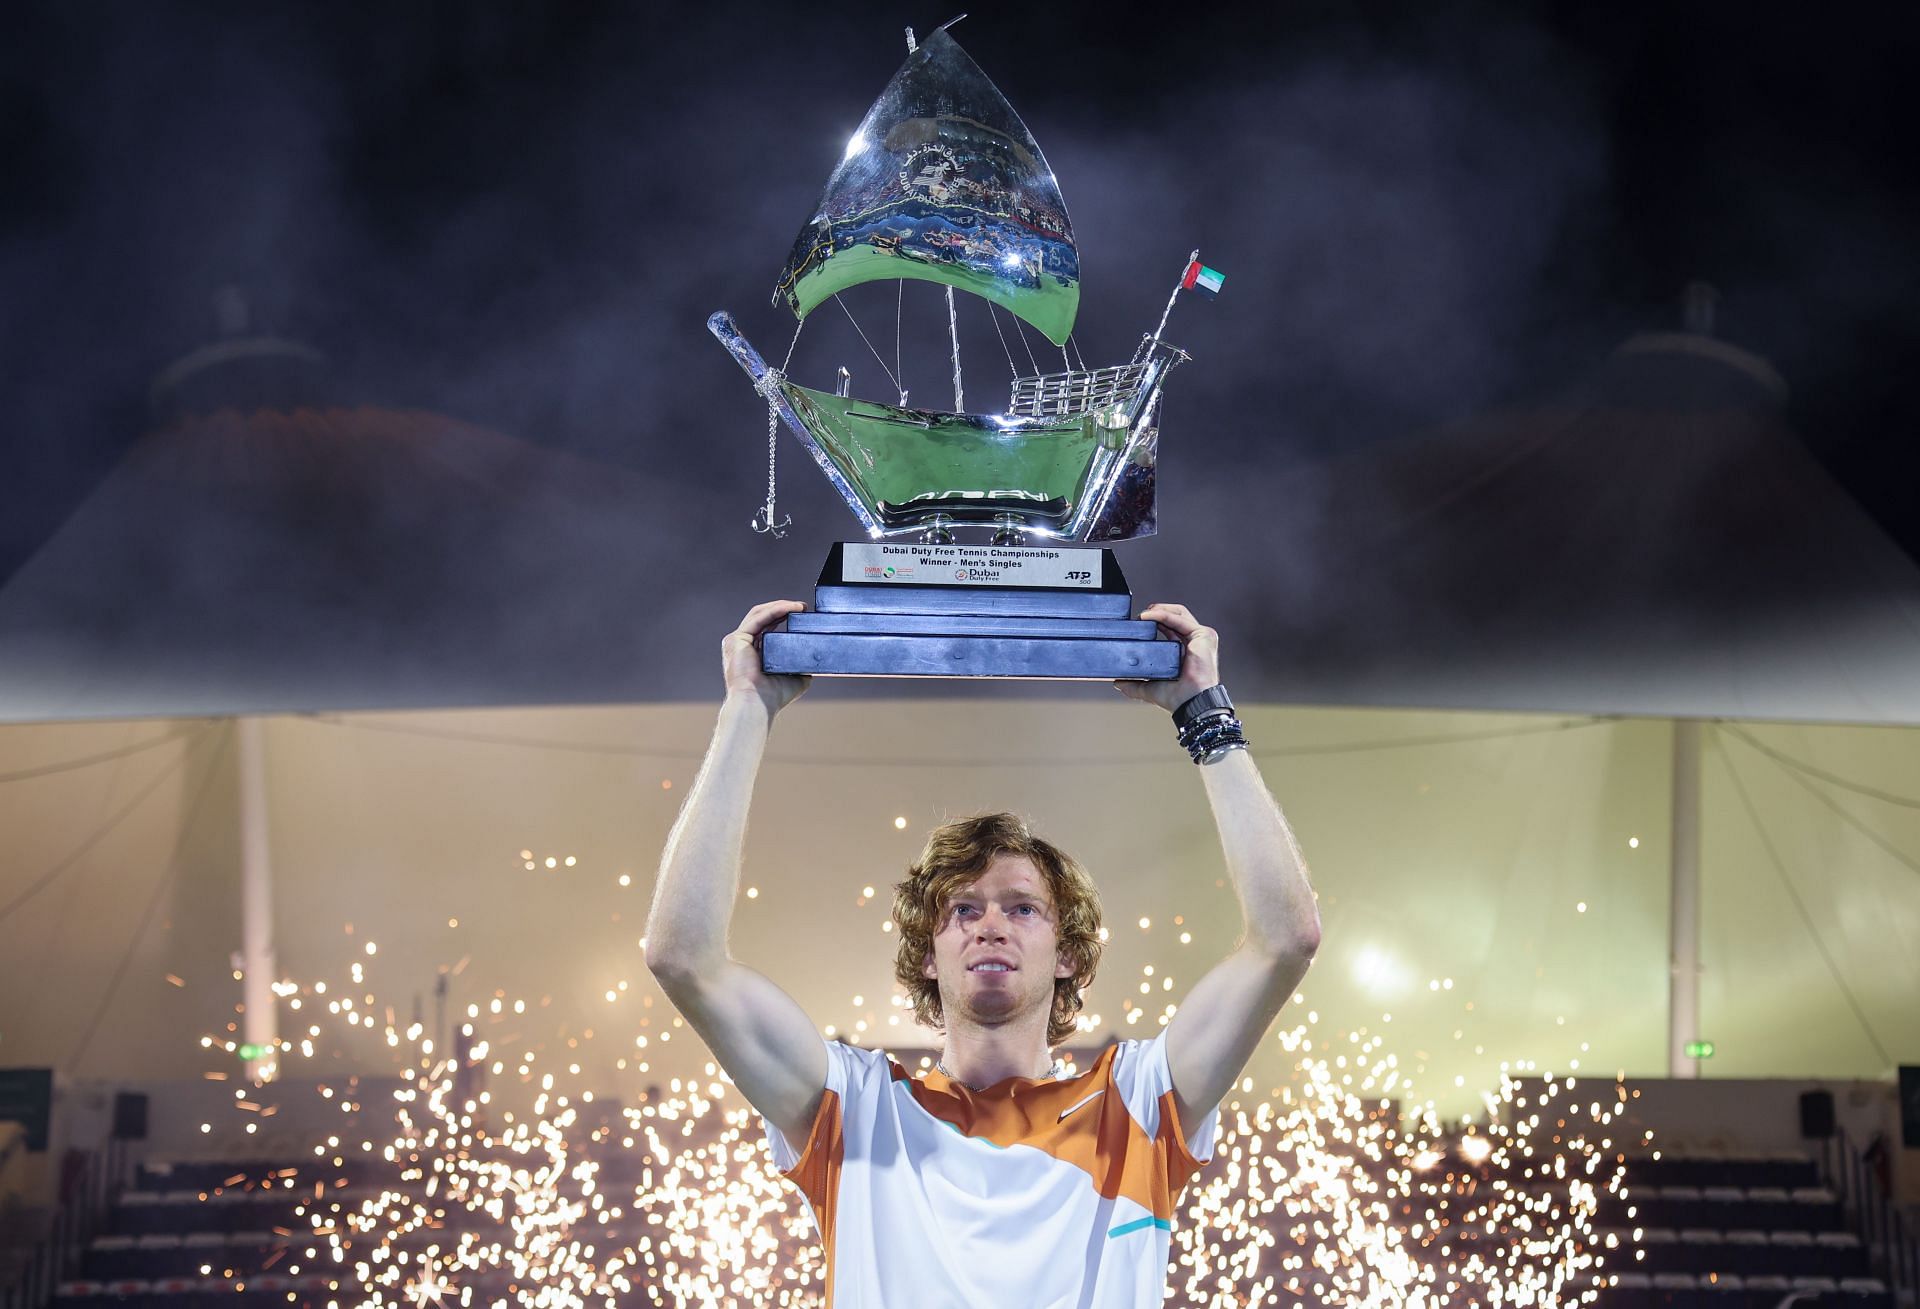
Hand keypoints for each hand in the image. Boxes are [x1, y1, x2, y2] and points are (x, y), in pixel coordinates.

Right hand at [723, 600, 810, 715]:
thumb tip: (816, 662)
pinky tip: (790, 608)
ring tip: (799, 606)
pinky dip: (775, 610)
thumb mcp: (796, 679)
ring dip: (780, 606)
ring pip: (759, 614)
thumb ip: (802, 667)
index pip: (767, 626)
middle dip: (783, 608)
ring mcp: (737, 641)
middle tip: (803, 607)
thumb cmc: (773, 697)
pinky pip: (758, 618)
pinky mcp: (737, 639)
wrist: (758, 704)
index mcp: (752, 652)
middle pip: (762, 616)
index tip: (802, 613)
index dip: (783, 616)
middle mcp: (742, 645)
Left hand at [1114, 602, 1219, 712]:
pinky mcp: (1204, 635)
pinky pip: (1179, 619)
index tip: (1138, 624)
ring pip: (1179, 613)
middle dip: (1156, 612)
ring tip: (1142, 614)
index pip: (1171, 628)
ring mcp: (1201, 637)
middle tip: (1139, 617)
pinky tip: (1148, 616)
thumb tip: (1117, 682)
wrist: (1190, 703)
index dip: (1155, 622)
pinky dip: (1162, 614)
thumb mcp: (1149, 688)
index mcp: (1185, 651)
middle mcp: (1195, 642)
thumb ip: (1133, 685)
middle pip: (1175, 617)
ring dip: (1159, 609)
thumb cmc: (1177, 698)